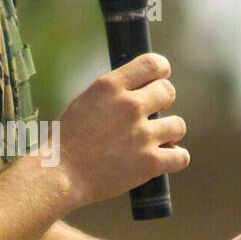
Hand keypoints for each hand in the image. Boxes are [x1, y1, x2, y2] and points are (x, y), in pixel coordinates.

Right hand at [58, 52, 189, 209]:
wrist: (59, 175)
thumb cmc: (65, 142)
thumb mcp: (84, 102)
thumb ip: (112, 94)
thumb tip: (136, 90)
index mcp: (110, 86)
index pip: (152, 64)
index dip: (161, 70)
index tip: (161, 77)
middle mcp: (129, 106)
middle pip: (168, 92)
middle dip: (163, 103)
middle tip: (151, 116)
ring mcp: (142, 134)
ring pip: (178, 125)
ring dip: (169, 133)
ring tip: (156, 141)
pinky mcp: (150, 162)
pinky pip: (181, 157)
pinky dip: (175, 159)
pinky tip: (165, 159)